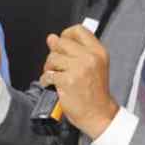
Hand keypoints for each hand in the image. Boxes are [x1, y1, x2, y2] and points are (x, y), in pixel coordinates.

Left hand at [43, 24, 117, 138]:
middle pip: (61, 43)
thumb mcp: (92, 66)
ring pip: (52, 58)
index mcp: (98, 52)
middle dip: (54, 54)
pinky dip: (46, 80)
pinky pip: (47, 74)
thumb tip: (52, 38)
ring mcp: (79, 69)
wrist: (99, 114)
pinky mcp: (67, 81)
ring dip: (49, 68)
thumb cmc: (95, 93)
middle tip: (57, 66)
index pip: (77, 30)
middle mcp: (90, 57)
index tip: (62, 45)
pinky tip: (52, 85)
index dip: (65, 35)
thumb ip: (74, 51)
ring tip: (55, 76)